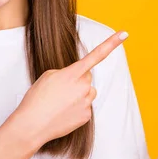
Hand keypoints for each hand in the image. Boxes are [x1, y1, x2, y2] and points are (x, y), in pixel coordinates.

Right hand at [14, 30, 128, 145]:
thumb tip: (76, 79)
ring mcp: (86, 102)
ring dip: (78, 95)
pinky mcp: (86, 116)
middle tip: (61, 90)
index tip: (124, 34)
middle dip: (78, 80)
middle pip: (87, 77)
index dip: (112, 43)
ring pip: (88, 93)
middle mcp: (83, 86)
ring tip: (61, 102)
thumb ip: (66, 72)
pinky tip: (63, 112)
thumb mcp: (48, 76)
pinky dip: (77, 108)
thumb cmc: (37, 99)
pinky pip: (86, 107)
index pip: (96, 54)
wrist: (33, 125)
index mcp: (73, 73)